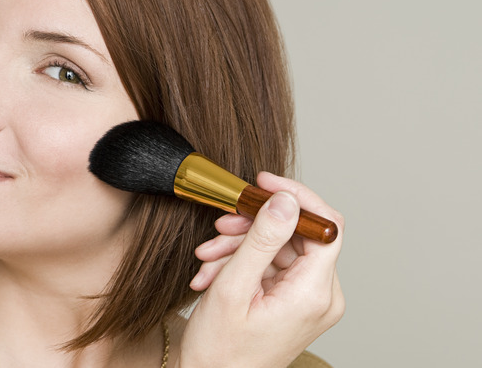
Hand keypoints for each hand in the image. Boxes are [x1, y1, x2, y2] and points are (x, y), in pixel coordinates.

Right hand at [179, 172, 344, 367]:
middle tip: (221, 226)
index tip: (262, 184)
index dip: (295, 196)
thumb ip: (261, 239)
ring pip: (280, 248)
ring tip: (209, 257)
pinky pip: (274, 265)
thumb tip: (286, 200)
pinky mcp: (296, 301)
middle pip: (297, 234)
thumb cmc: (220, 349)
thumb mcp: (233, 287)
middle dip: (254, 226)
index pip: (325, 225)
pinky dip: (244, 262)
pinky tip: (215, 272)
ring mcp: (310, 300)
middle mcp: (321, 296)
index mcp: (314, 293)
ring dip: (241, 246)